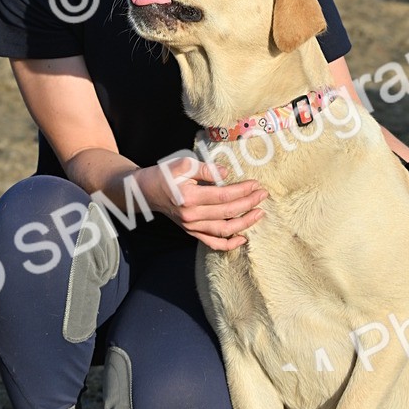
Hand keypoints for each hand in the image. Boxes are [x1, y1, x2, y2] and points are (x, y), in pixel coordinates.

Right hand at [138, 159, 267, 250]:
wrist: (144, 192)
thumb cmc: (164, 175)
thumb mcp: (181, 164)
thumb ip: (205, 169)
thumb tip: (226, 173)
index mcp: (189, 197)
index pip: (223, 196)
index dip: (242, 191)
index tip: (256, 184)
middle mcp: (191, 216)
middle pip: (227, 213)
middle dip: (249, 204)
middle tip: (264, 195)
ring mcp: (191, 227)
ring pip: (224, 230)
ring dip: (245, 223)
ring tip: (259, 213)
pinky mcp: (191, 232)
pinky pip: (213, 243)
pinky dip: (229, 244)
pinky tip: (243, 238)